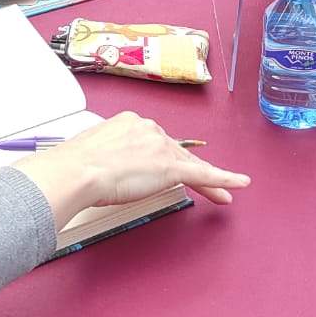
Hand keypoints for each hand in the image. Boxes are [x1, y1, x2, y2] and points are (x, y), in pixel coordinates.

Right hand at [12, 111, 250, 225]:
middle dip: (190, 170)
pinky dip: (224, 179)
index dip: (165, 159)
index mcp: (128, 122)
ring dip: (208, 180)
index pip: (156, 142)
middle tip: (203, 186)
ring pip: (191, 164)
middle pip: (178, 152)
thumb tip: (103, 168)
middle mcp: (148, 129)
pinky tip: (239, 183)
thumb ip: (106, 155)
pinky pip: (204, 174)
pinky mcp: (171, 167)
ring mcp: (161, 147)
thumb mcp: (91, 151)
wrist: (77, 170)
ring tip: (222, 194)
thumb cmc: (75, 165)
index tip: (166, 169)